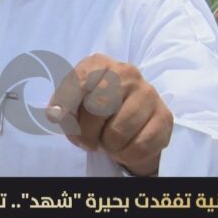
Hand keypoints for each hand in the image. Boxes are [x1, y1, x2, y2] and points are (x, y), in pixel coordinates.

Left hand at [46, 53, 172, 176]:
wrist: (134, 118)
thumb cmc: (98, 108)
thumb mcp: (75, 101)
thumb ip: (62, 105)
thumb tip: (54, 113)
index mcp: (99, 64)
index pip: (78, 81)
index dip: (65, 103)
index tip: (57, 118)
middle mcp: (126, 72)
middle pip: (97, 108)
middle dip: (86, 133)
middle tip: (87, 141)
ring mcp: (147, 92)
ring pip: (118, 131)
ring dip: (108, 146)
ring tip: (108, 142)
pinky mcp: (164, 116)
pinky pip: (139, 145)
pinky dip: (127, 154)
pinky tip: (125, 146)